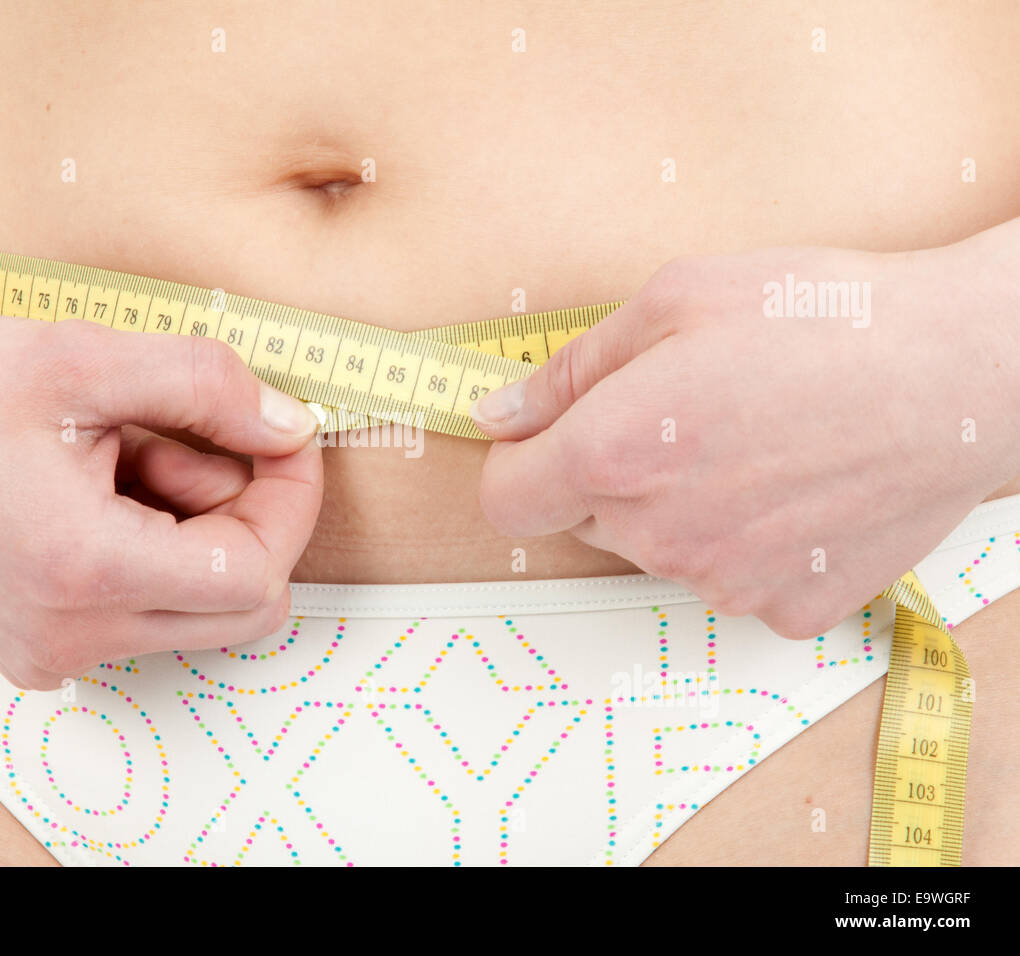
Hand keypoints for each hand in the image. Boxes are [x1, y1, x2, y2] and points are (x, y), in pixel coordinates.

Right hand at [0, 318, 322, 688]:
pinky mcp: (43, 653)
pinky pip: (145, 613)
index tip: (287, 441)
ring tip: (122, 455)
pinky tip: (99, 490)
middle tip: (200, 444)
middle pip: (238, 607)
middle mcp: (71, 636)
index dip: (292, 505)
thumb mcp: (82, 357)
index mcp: (83, 569)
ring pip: (194, 609)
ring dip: (192, 530)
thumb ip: (205, 386)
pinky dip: (153, 552)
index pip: (254, 576)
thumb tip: (292, 428)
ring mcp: (53, 656)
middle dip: (245, 519)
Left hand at [471, 243, 1019, 636]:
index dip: (519, 462)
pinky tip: (794, 487)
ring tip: (754, 441)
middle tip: (685, 414)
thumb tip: (496, 414)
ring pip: (657, 548)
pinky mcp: (785, 609)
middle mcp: (657, 535)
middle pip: (584, 519)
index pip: (506, 500)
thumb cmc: (821, 320)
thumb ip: (567, 371)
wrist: (963, 376)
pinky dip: (745, 539)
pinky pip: (729, 577)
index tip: (552, 435)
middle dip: (608, 472)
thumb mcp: (676, 300)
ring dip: (679, 505)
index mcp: (612, 455)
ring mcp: (723, 582)